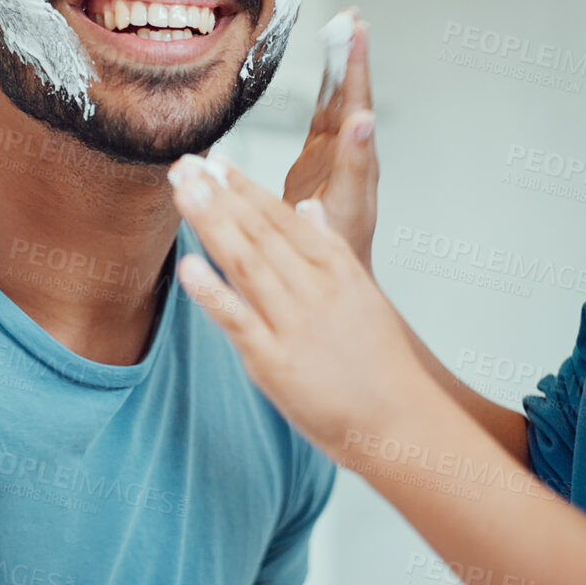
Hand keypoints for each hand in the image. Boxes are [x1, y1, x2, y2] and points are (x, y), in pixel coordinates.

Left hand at [169, 155, 429, 462]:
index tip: (216, 163)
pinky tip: (187, 266)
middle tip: (184, 166)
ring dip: (211, 224)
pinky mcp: (275, 362)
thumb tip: (309, 209)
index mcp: (336, 268)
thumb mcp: (363, 294)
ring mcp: (294, 324)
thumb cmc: (382, 363)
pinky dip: (212, 292)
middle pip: (259, 232)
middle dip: (218, 195)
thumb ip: (331, 249)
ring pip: (246, 263)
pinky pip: (238, 321)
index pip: (283, 218)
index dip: (246, 188)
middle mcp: (315, 289)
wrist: (402, 421)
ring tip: (183, 193)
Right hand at [282, 8, 377, 267]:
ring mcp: (335, 154)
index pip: (357, 112)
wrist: (329, 277)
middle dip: (352, 58)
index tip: (357, 33)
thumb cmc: (337, 256)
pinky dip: (326, 86)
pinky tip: (327, 66)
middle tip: (352, 18)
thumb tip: (352, 138)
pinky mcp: (318, 159)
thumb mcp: (338, 218)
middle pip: (352, 97)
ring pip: (340, 100)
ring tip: (342, 26)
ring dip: (342, 64)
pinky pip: (324, 112)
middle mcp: (351, 156)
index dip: (356, 72)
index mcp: (356, 167)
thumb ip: (344, 175)